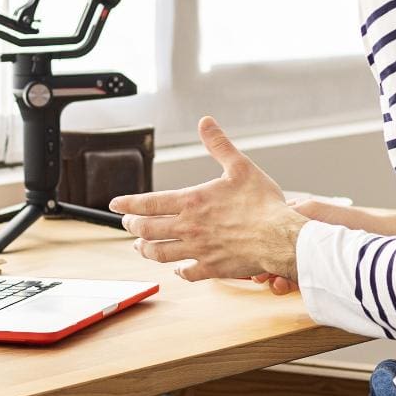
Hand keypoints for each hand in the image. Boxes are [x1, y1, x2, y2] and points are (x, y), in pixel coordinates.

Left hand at [112, 116, 306, 286]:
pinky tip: (177, 269)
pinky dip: (178, 270)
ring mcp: (198, 250)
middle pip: (148, 229)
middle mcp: (189, 227)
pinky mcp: (211, 268)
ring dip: (145, 249)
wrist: (279, 237)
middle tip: (126, 223)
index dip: (128, 204)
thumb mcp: (240, 166)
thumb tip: (205, 122)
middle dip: (132, 226)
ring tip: (139, 246)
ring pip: (160, 253)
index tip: (115, 205)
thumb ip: (219, 145)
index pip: (149, 203)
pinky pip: (187, 272)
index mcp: (192, 201)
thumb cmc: (263, 203)